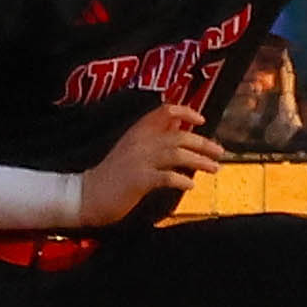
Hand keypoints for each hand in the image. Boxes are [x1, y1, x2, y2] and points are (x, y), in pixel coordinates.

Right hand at [80, 103, 226, 225]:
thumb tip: (177, 124)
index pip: (164, 111)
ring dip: (199, 161)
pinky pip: (166, 177)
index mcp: (137, 131)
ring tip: (214, 168)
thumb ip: (152, 135)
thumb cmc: (111, 174)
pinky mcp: (138, 180)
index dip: (186, 112)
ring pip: (176, 154)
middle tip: (220, 152)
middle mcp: (139, 142)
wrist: (86, 195)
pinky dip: (181, 180)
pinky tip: (190, 185)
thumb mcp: (131, 148)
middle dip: (203, 143)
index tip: (201, 121)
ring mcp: (138, 160)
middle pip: (178, 136)